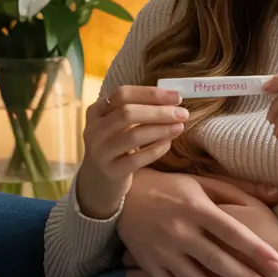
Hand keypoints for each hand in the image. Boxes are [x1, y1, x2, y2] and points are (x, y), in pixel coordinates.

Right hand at [76, 85, 187, 218]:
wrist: (98, 183)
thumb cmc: (116, 146)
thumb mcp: (119, 125)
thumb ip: (139, 110)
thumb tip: (173, 100)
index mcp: (97, 111)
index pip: (124, 94)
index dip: (152, 94)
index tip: (177, 97)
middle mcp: (94, 130)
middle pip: (127, 113)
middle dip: (159, 112)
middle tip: (183, 113)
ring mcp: (100, 152)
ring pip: (132, 136)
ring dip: (161, 129)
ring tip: (180, 127)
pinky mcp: (110, 172)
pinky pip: (136, 159)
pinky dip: (156, 149)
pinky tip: (168, 144)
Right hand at [117, 167, 277, 276]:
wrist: (124, 194)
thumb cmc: (173, 187)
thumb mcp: (205, 181)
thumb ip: (241, 190)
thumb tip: (277, 194)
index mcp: (196, 208)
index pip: (232, 231)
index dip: (256, 248)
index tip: (277, 264)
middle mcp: (179, 230)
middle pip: (215, 259)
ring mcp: (161, 249)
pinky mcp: (147, 262)